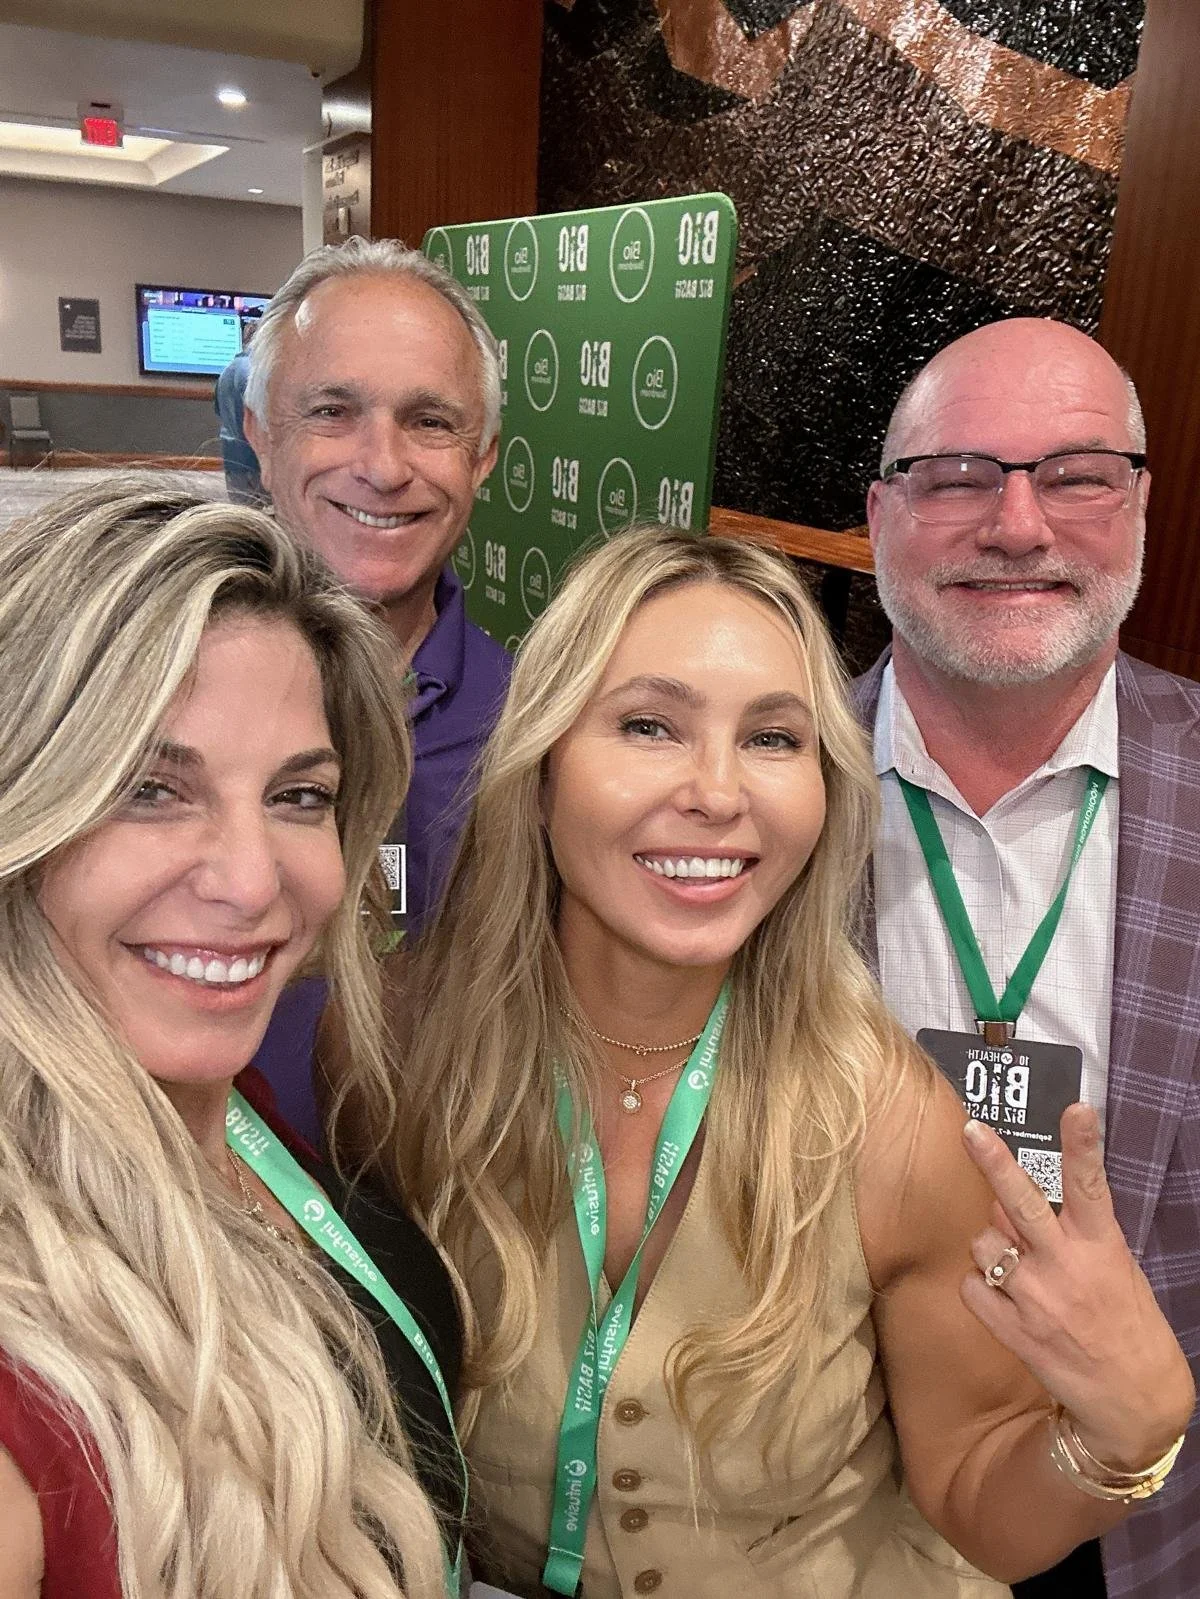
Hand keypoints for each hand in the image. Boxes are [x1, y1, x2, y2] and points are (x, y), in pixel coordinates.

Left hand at [959, 1103, 1194, 1471]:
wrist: (1135, 1404)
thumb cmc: (1125, 1325)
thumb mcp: (1111, 1269)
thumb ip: (1062, 1233)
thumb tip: (1005, 1201)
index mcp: (1102, 1248)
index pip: (1091, 1185)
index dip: (1083, 1145)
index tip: (1077, 1107)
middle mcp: (1067, 1268)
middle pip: (1023, 1204)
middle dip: (995, 1163)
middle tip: (971, 1130)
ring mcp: (1038, 1301)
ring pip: (983, 1243)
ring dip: (987, 1245)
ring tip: (1011, 1264)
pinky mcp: (1015, 1333)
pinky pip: (971, 1288)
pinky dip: (978, 1286)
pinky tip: (1000, 1297)